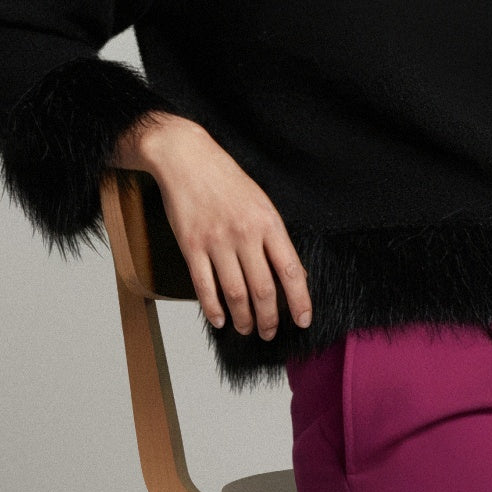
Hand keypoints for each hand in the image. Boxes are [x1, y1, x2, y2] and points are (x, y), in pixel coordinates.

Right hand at [112, 114, 312, 338]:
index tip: (303, 320)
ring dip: (243, 318)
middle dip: (270, 318)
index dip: (299, 300)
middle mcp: (245, 234)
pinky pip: (204, 286)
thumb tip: (291, 274)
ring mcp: (216, 241)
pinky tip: (219, 319)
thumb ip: (275, 238)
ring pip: (235, 293)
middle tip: (270, 332)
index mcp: (269, 223)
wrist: (188, 159)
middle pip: (263, 289)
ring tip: (247, 328)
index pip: (291, 271)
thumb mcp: (262, 204)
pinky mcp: (191, 245)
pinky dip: (213, 308)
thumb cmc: (227, 181)